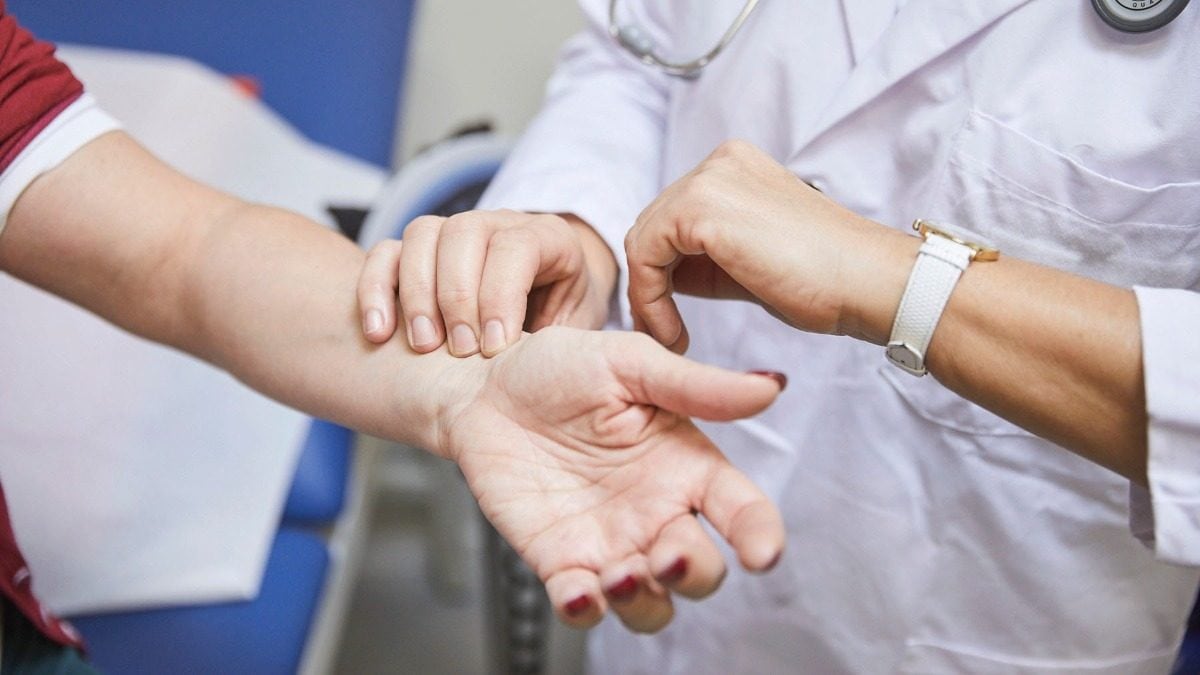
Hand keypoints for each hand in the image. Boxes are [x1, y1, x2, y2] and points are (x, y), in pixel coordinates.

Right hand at [358, 209, 616, 356]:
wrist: (545, 303)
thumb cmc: (564, 320)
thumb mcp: (579, 330)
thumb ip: (568, 341)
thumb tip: (554, 362)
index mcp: (548, 238)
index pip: (516, 246)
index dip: (500, 294)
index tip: (495, 348)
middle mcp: (499, 223)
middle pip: (463, 233)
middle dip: (456, 297)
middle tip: (459, 351)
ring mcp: (455, 231)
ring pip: (422, 235)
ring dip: (415, 294)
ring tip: (423, 345)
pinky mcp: (419, 251)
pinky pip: (386, 251)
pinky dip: (375, 288)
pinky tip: (379, 333)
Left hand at [433, 326, 786, 632]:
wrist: (483, 382)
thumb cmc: (559, 366)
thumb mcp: (629, 363)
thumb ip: (696, 385)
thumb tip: (771, 386)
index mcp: (685, 465)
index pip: (741, 510)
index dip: (760, 536)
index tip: (761, 554)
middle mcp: (655, 511)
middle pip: (700, 571)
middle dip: (694, 575)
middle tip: (666, 554)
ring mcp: (608, 541)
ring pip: (651, 605)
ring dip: (645, 603)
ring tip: (619, 575)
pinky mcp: (558, 559)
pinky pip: (582, 605)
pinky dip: (586, 610)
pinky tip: (578, 591)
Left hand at [625, 140, 911, 351]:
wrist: (869, 282)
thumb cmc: (825, 280)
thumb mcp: (751, 261)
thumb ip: (707, 258)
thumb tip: (664, 275)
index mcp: (734, 166)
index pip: (672, 216)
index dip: (660, 271)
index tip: (669, 320)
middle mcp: (719, 162)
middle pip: (652, 225)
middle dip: (650, 283)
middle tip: (664, 334)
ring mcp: (710, 179)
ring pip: (642, 240)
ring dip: (647, 296)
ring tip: (670, 339)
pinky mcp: (702, 208)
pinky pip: (645, 254)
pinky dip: (649, 298)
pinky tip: (673, 332)